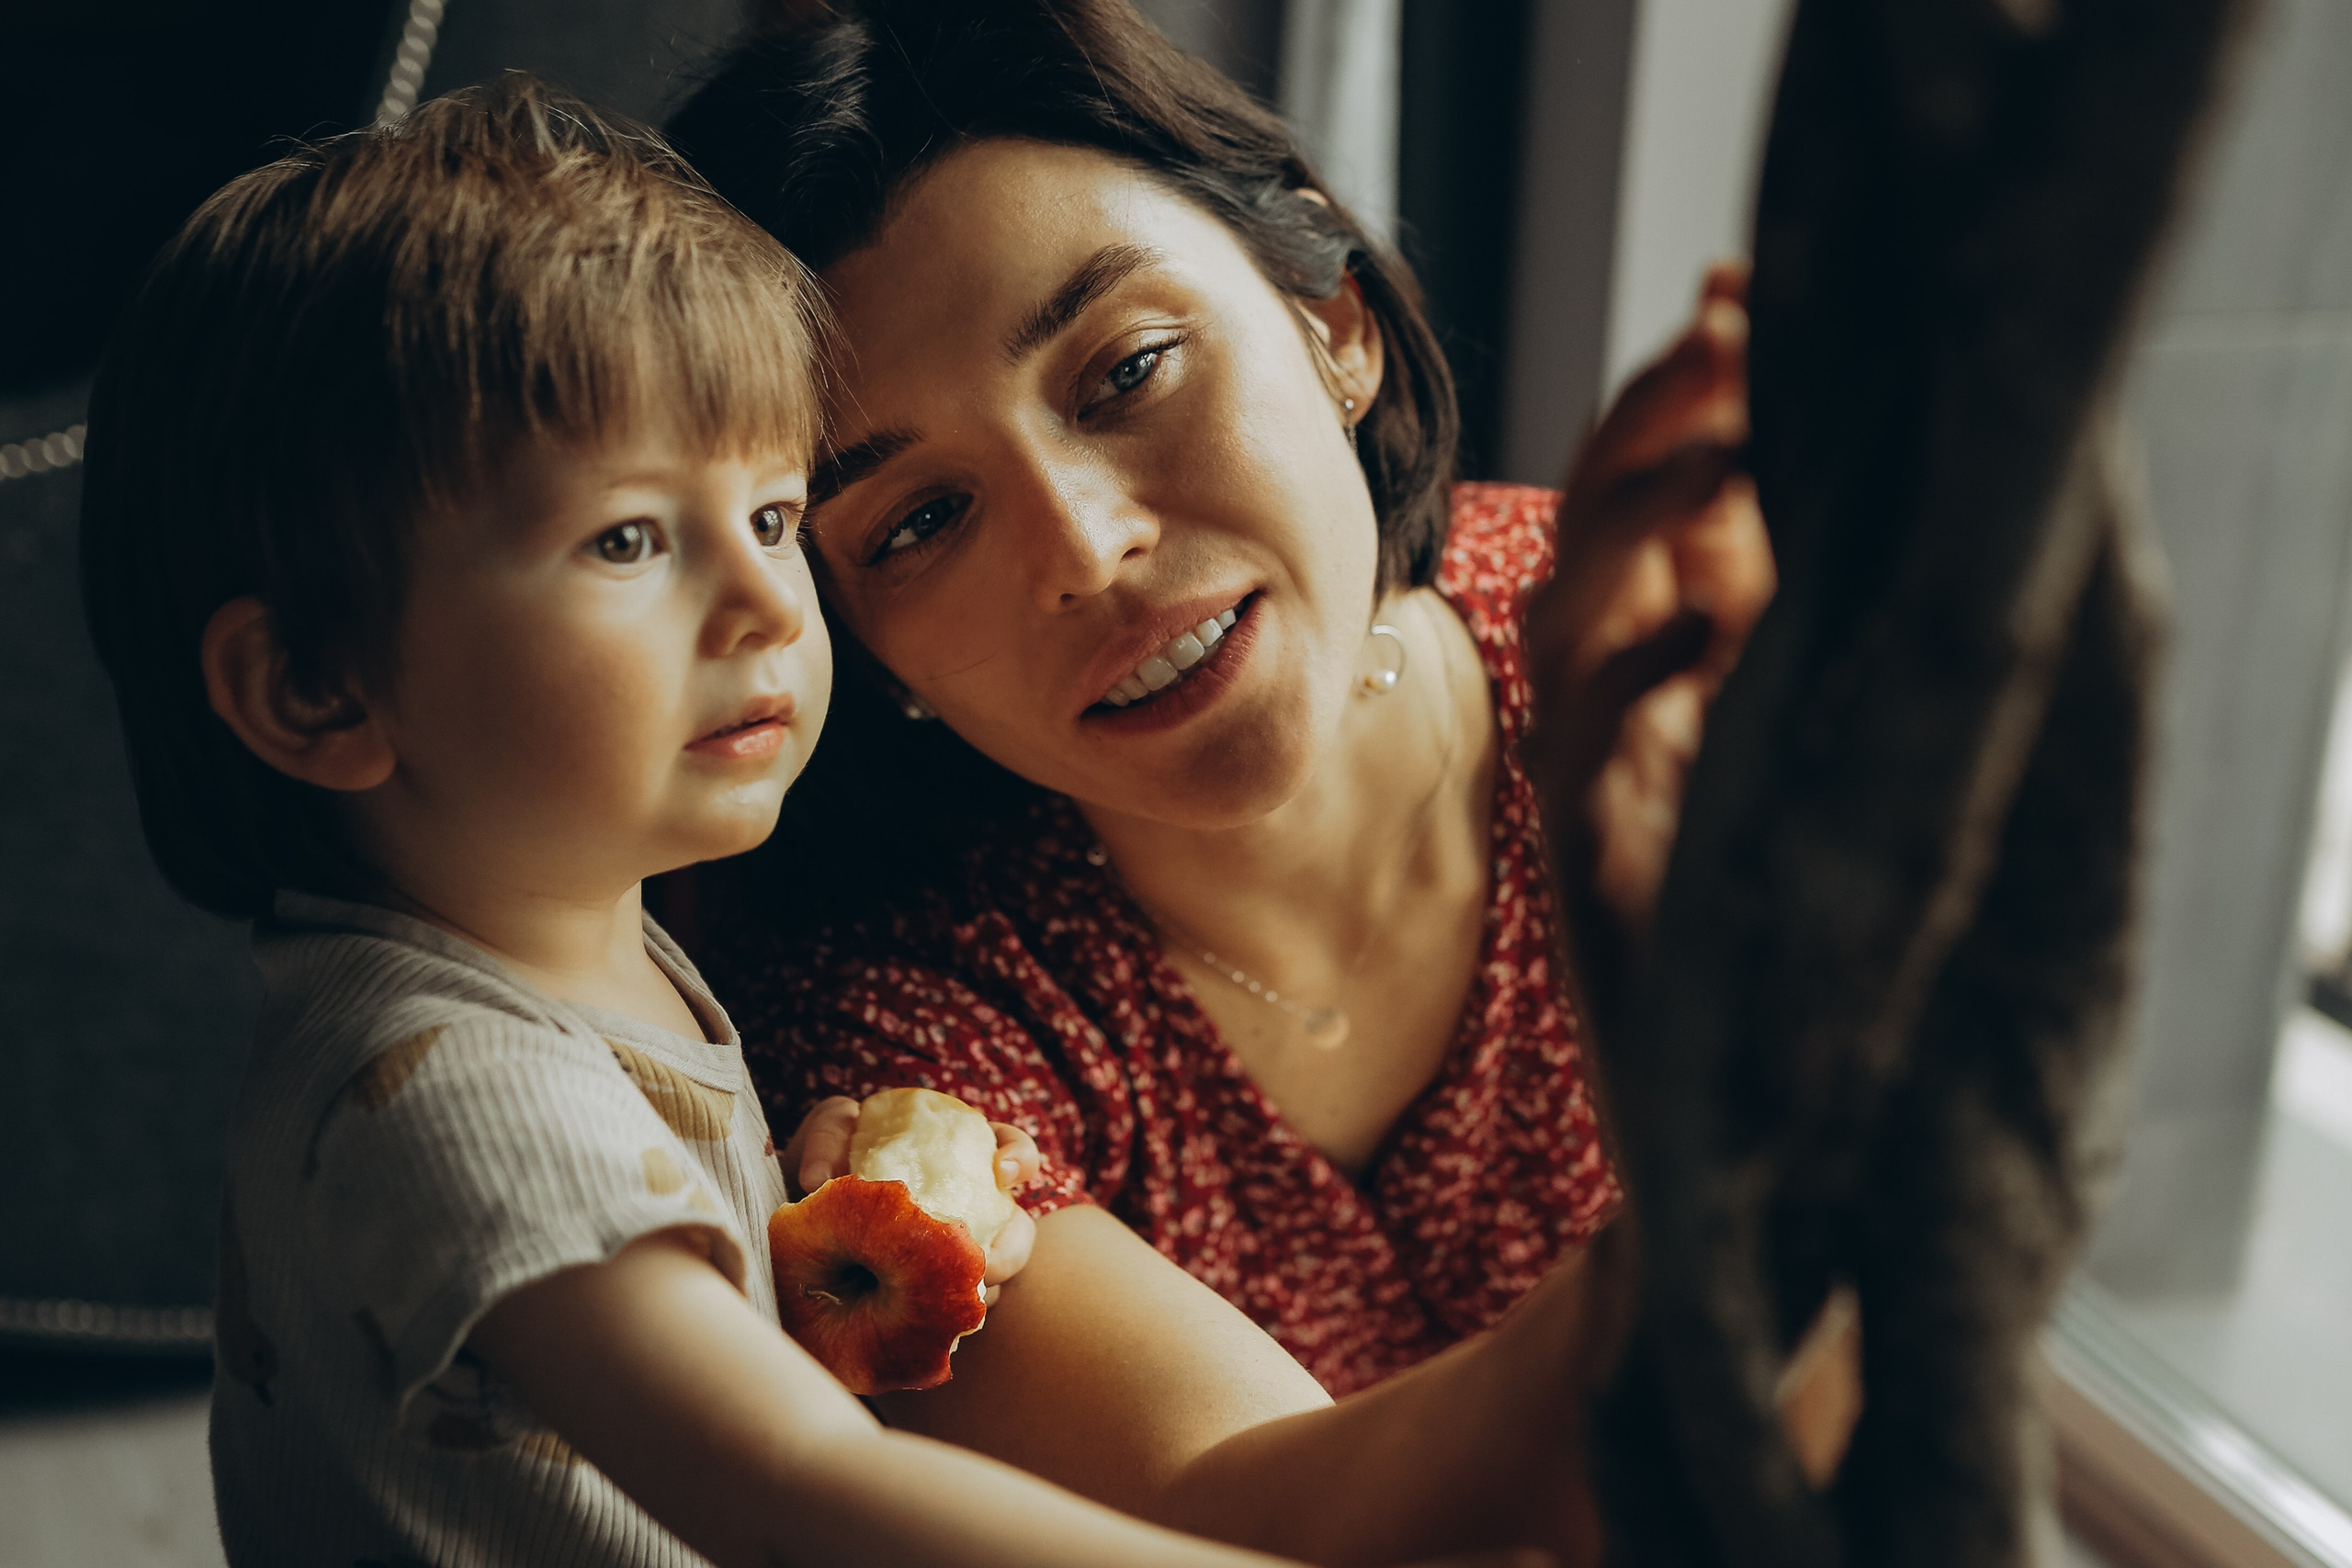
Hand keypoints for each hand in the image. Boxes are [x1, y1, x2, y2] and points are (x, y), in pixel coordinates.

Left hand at [779, 1096, 1043, 1299]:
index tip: (999, 1170)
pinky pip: (953, 1317)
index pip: (1012, 1154)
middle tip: (986, 1265)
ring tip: (949, 1307)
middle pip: (1018, 1233)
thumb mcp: (830, 1128)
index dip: (1018, 1159)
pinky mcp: (933, 1299)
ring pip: (992, 1284)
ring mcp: (956, 1259)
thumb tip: (819, 1178)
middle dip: (1011, 1251)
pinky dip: (942, 1323)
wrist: (807, 1213)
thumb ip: (828, 1139)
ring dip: (979, 1296)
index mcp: (963, 1160)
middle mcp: (973, 1211)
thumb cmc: (832, 1158)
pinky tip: (920, 1328)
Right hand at [1524, 262, 1775, 948]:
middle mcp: (1590, 678)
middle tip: (1735, 338)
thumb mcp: (1760, 683)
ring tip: (1745, 454)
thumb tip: (1767, 401)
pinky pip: (1594, 737)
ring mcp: (1580, 756)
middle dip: (1657, 418)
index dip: (1670, 382)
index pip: (1623, 474)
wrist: (1713, 1051)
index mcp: (1631, 627)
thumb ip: (1751, 556)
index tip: (1741, 293)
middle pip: (1590, 514)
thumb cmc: (1740, 860)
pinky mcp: (1586, 838)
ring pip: (1576, 603)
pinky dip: (1648, 669)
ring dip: (1653, 518)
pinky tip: (1715, 628)